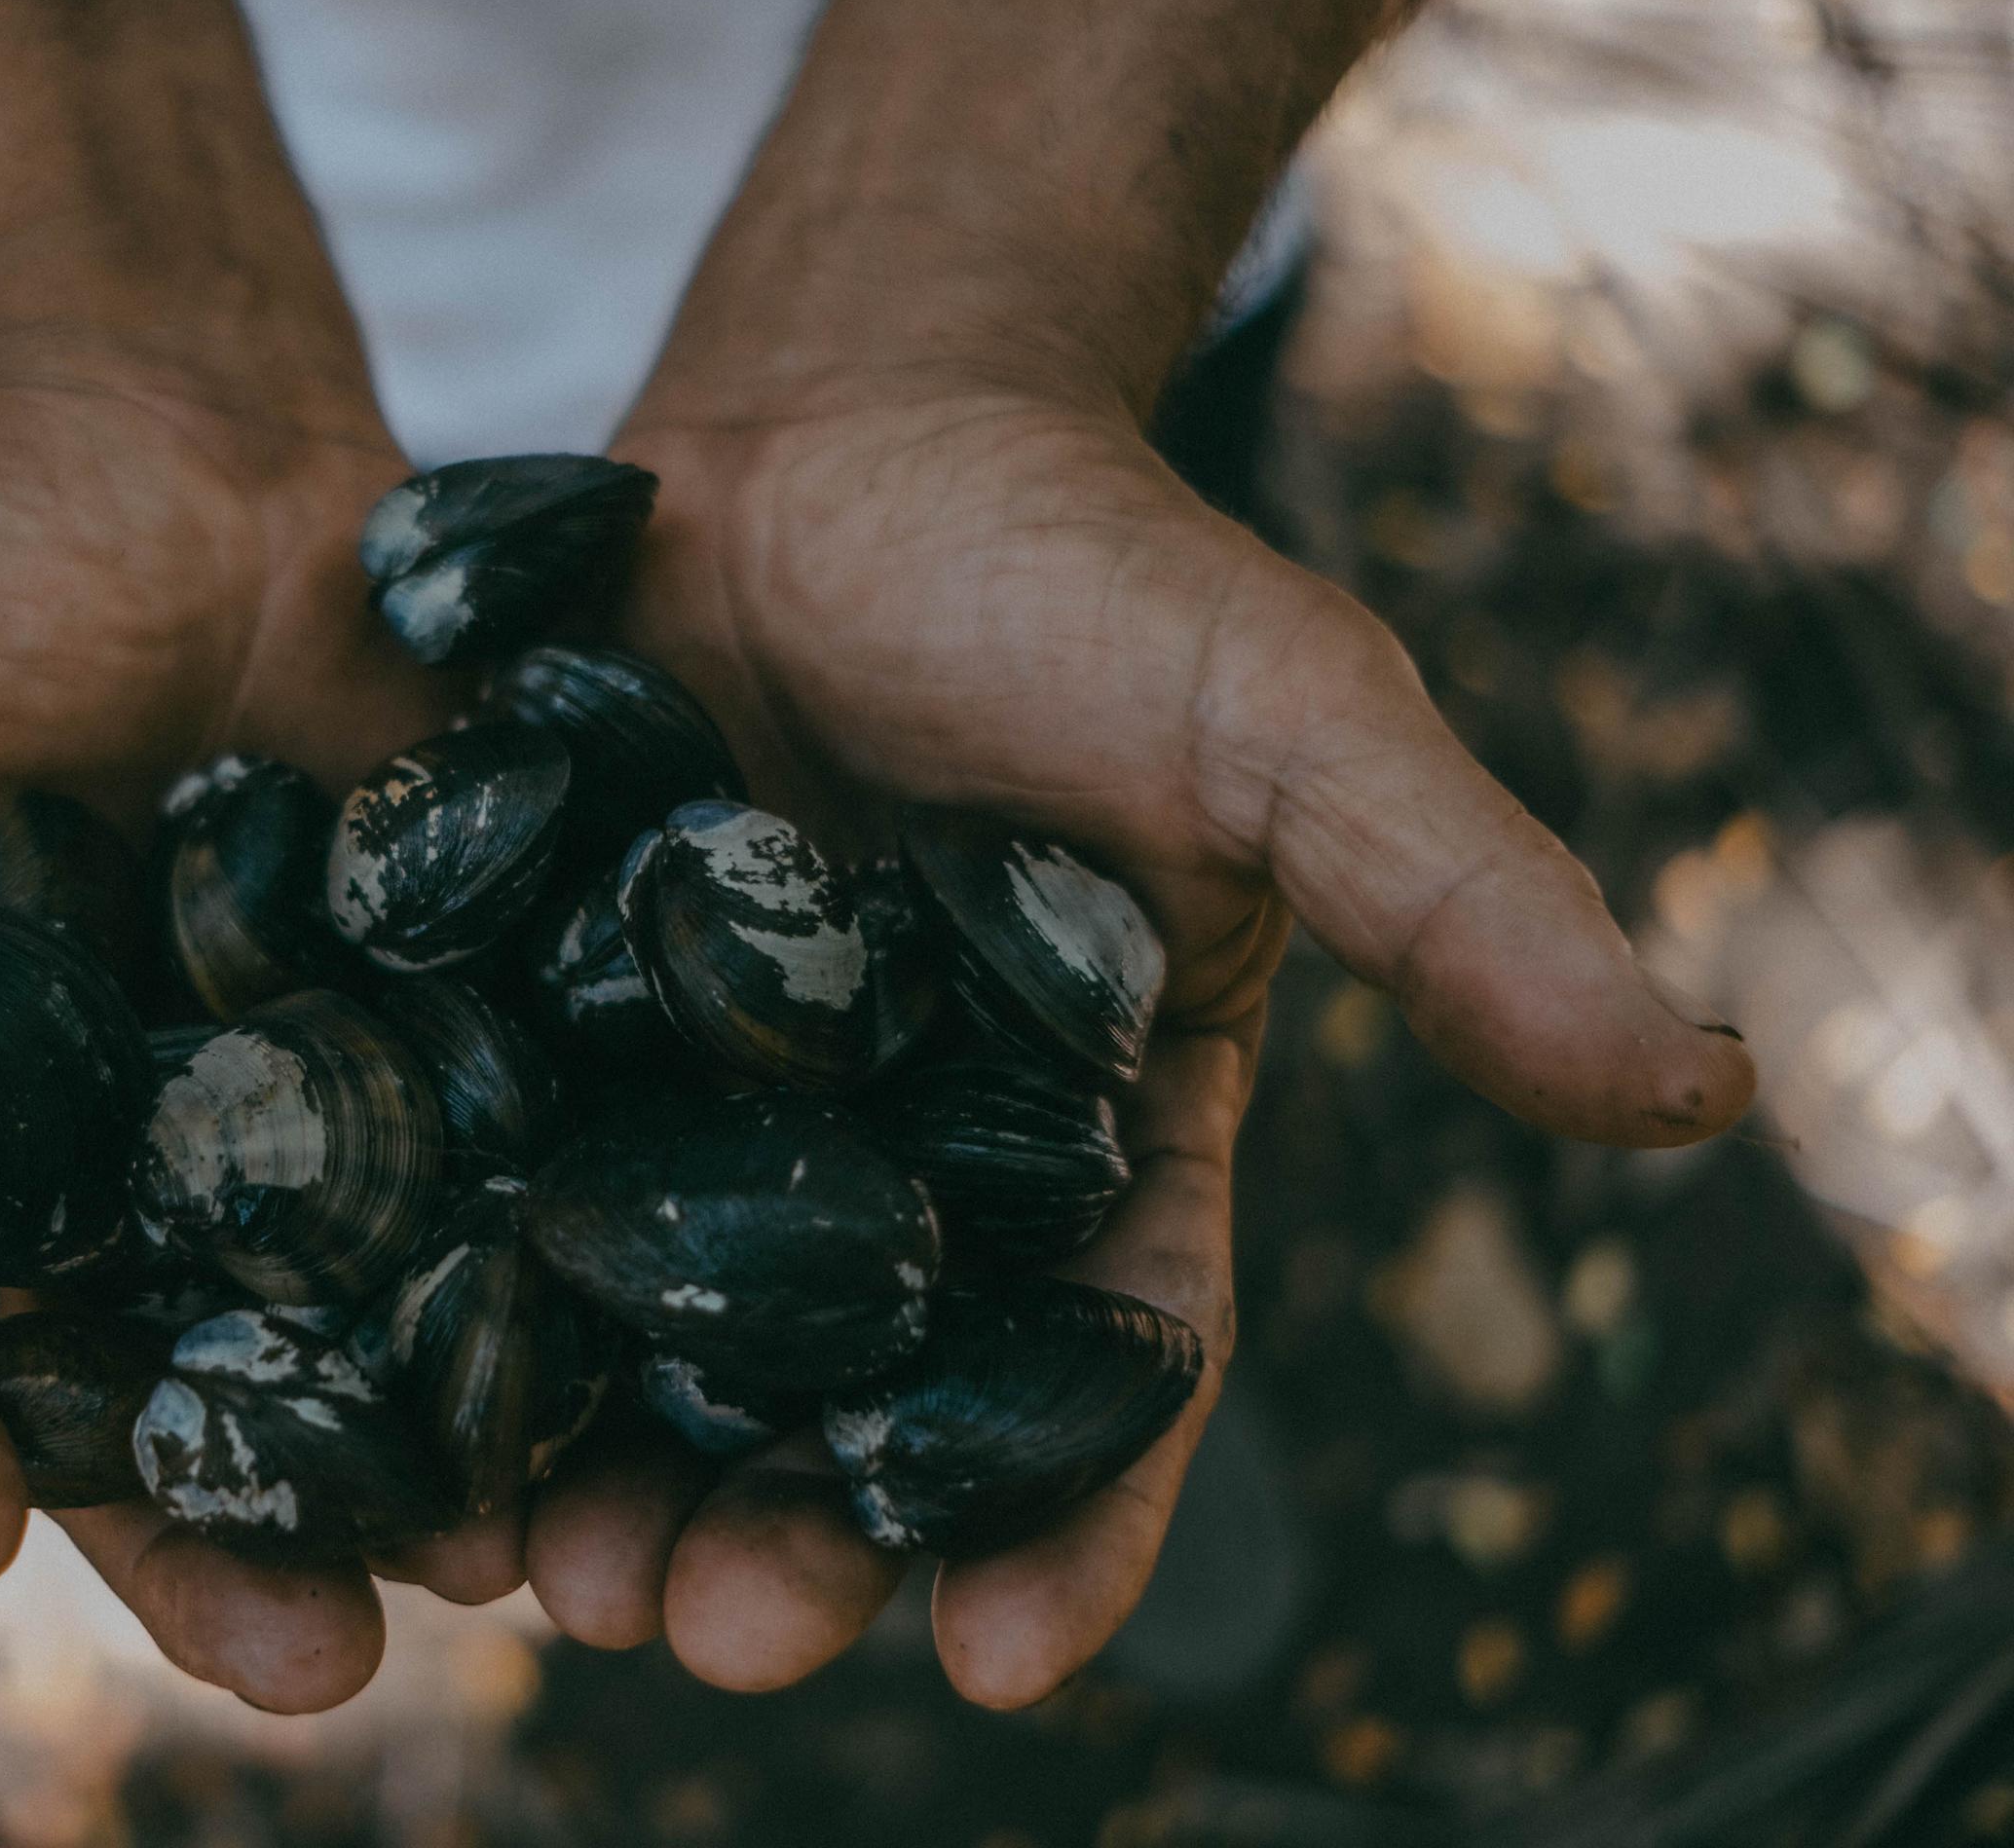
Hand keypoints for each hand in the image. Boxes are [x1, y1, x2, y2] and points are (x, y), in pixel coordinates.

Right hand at [0, 354, 516, 1711]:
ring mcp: (266, 1106)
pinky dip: (540, 1288)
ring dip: (399, 1470)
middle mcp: (77, 1158)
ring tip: (489, 1571)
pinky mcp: (435, 1032)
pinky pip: (484, 1180)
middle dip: (198, 1541)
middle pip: (121, 1395)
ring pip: (320, 1336)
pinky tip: (616, 1385)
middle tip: (309, 1664)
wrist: (179, 424)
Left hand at [521, 377, 1756, 1705]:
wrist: (843, 417)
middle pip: (848, 1394)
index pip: (1101, 1363)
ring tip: (542, 1580)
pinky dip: (453, 1286)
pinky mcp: (545, 1016)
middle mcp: (900, 1155)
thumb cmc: (1090, 566)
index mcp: (1093, 1131)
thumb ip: (1456, 897)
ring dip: (609, 1465)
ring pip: (658, 1327)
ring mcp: (707, 1096)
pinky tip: (380, 1379)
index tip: (1001, 1659)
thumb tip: (1698, 1091)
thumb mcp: (1287, 717)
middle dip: (789, 1530)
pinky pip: (495, 1172)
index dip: (1070, 1521)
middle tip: (707, 1633)